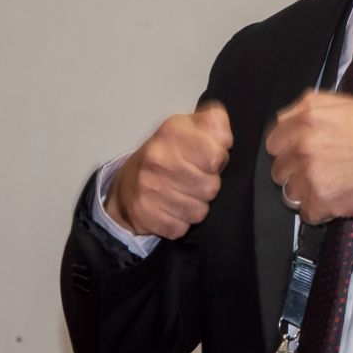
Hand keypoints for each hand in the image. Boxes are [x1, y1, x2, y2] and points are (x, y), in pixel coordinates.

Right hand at [105, 103, 232, 239]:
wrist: (127, 182)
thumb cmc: (168, 154)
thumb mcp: (191, 128)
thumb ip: (215, 124)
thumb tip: (226, 139)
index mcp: (172, 132)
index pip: (217, 157)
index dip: (219, 161)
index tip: (209, 160)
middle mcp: (157, 158)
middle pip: (211, 187)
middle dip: (208, 186)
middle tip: (195, 179)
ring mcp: (148, 187)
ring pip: (199, 211)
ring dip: (196, 205)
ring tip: (183, 193)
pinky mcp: (144, 213)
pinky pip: (181, 227)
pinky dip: (180, 221)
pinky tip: (171, 208)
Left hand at [266, 90, 352, 223]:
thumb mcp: (347, 104)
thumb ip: (311, 105)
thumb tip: (287, 118)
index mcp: (308, 117)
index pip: (274, 139)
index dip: (286, 148)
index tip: (297, 154)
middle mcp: (304, 144)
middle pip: (278, 167)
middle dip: (294, 171)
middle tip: (317, 170)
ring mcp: (309, 174)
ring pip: (288, 192)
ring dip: (304, 192)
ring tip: (326, 186)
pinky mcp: (319, 200)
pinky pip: (305, 212)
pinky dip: (318, 210)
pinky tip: (334, 198)